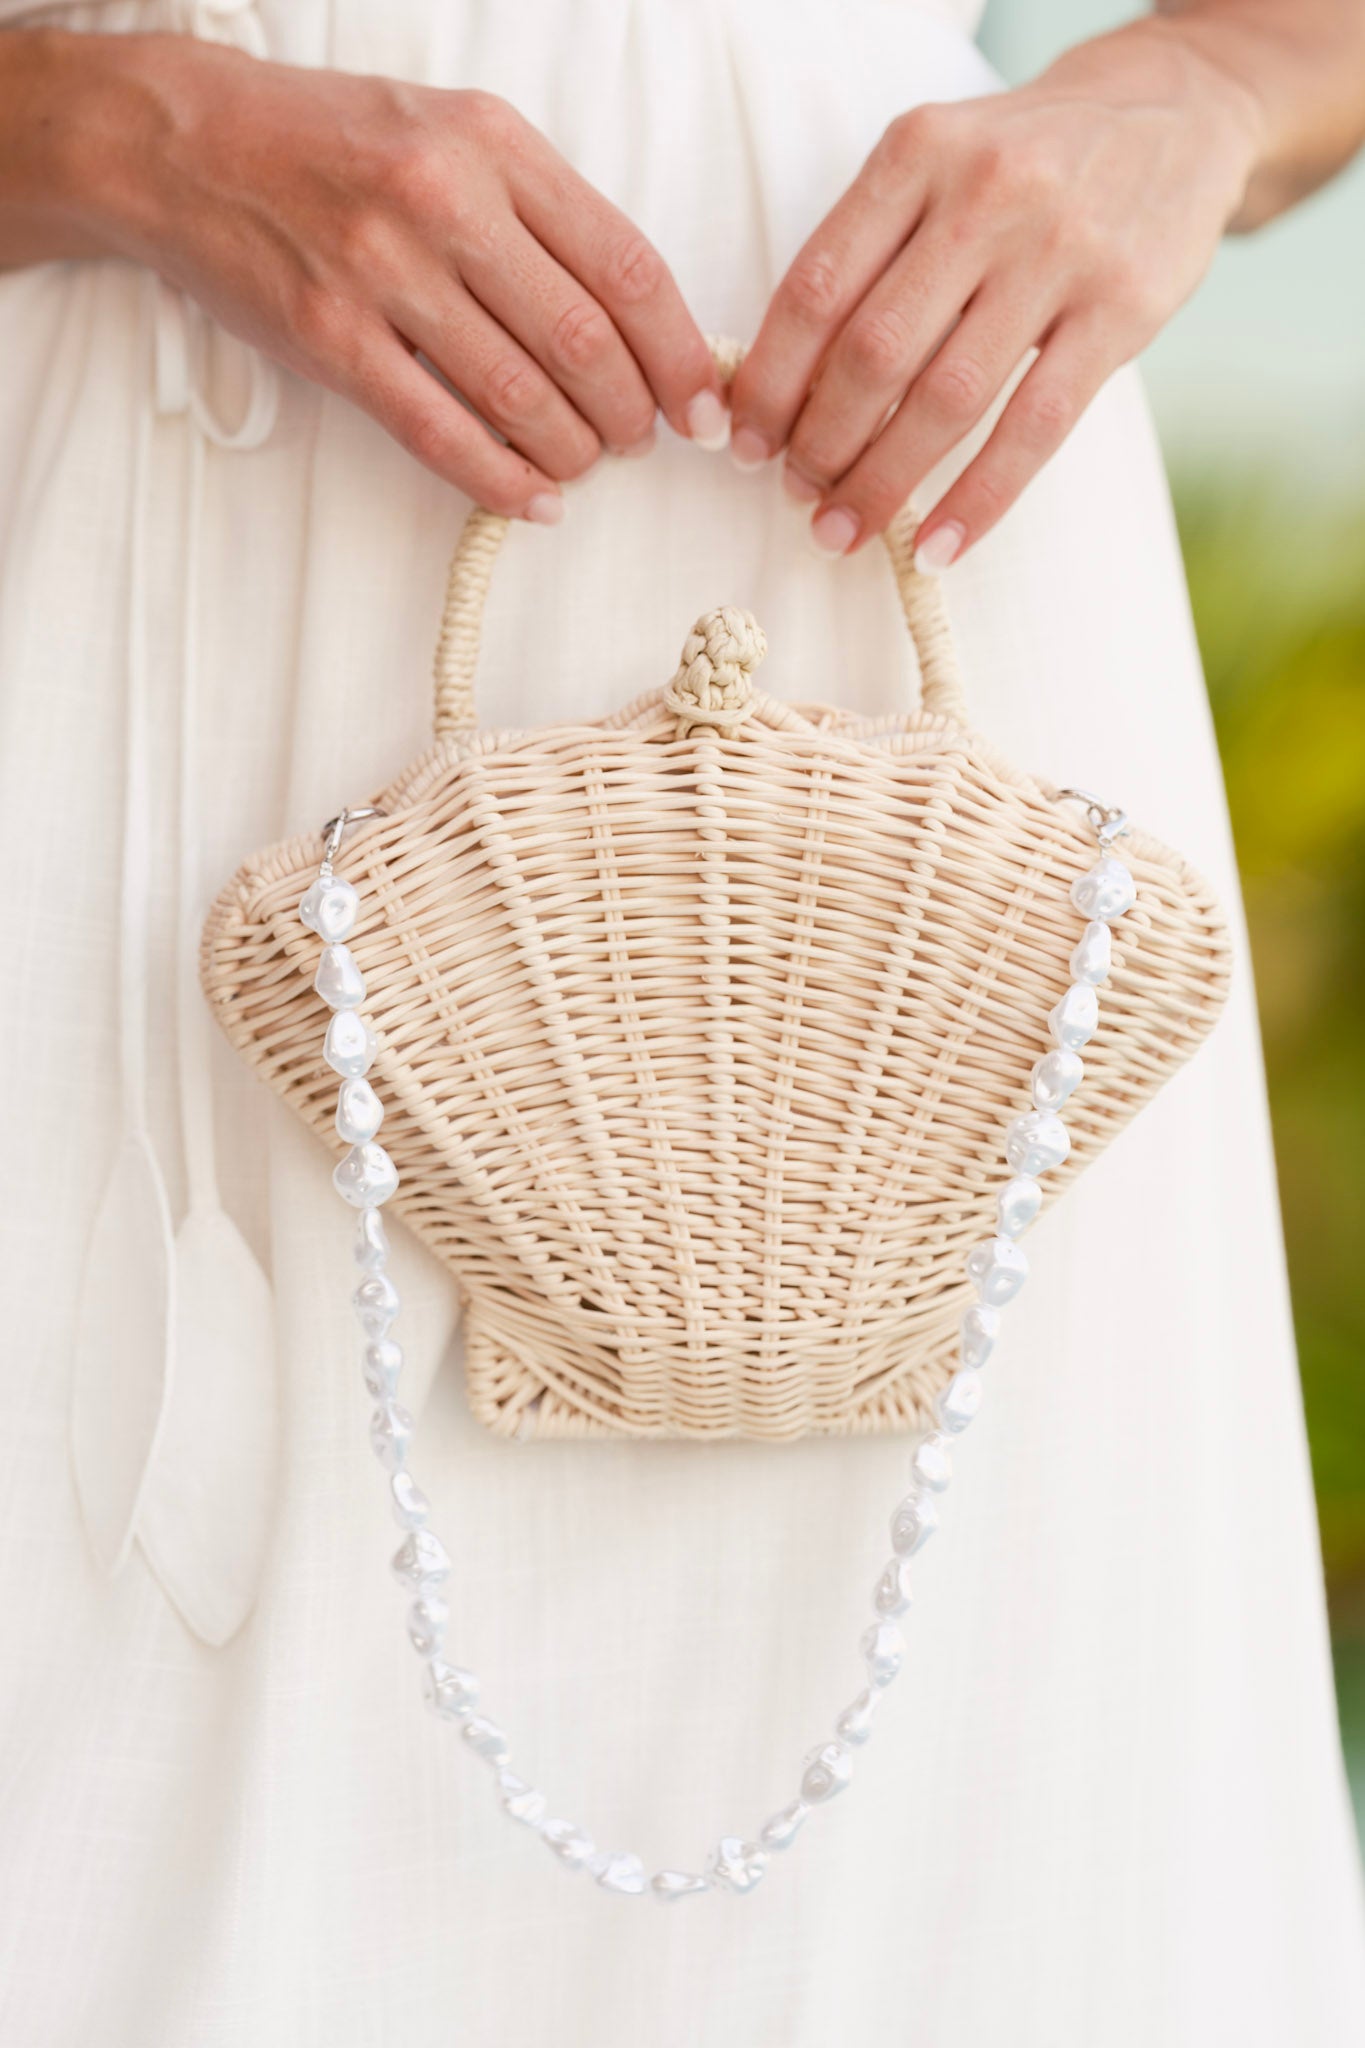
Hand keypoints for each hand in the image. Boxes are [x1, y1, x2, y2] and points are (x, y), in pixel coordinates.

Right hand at [63, 34, 726, 516]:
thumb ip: (541, 210)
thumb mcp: (455, 132)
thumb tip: (636, 316)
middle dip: (633, 414)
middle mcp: (444, 202)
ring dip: (573, 452)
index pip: (625, 266)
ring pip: (521, 397)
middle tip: (641, 441)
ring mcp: (383, 273)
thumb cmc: (336, 143)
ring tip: (585, 465)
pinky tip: (534, 501)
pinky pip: (440, 434)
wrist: (190, 144)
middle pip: (585, 342)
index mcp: (494, 144)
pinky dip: (502, 481)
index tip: (703, 406)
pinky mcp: (333, 339)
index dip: (680, 353)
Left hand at [728, 21, 1264, 567]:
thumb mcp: (937, 164)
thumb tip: (787, 389)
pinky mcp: (1120, 310)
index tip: (745, 444)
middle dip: (820, 444)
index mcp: (917, 154)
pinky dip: (977, 501)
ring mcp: (1059, 253)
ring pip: (946, 399)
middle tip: (797, 496)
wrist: (1175, 112)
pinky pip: (1034, 428)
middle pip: (872, 354)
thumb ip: (869, 251)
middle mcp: (985, 196)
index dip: (771, 382)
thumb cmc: (1024, 163)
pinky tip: (936, 547)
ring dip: (882, 483)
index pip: (816, 289)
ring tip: (842, 531)